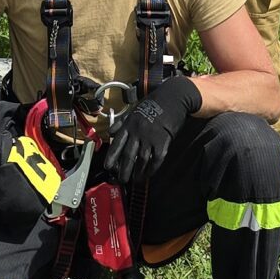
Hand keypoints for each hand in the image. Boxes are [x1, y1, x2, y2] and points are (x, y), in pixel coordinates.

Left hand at [106, 75, 201, 189]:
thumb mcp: (133, 111)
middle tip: (122, 179)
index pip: (117, 144)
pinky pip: (156, 159)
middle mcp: (138, 132)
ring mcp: (150, 138)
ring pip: (142, 159)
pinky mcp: (163, 141)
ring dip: (138, 172)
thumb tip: (110, 133)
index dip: (112, 157)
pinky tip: (149, 174)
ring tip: (135, 179)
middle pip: (128, 155)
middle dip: (124, 170)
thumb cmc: (152, 104)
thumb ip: (121, 123)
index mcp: (129, 125)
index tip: (108, 167)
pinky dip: (152, 168)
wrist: (171, 99)